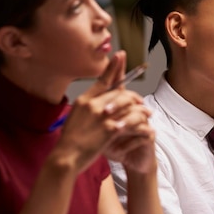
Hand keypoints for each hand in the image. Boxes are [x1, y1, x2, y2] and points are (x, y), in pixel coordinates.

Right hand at [54, 51, 142, 171]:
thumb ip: (88, 108)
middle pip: (120, 92)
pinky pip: (131, 122)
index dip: (113, 67)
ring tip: (148, 114)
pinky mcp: (109, 128)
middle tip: (142, 102)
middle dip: (134, 97)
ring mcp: (102, 115)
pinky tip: (148, 130)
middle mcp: (93, 104)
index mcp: (84, 100)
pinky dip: (141, 126)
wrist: (65, 158)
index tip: (120, 55)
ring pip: (128, 105)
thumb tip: (98, 103)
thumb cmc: (69, 142)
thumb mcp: (75, 118)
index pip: (102, 80)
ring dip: (141, 109)